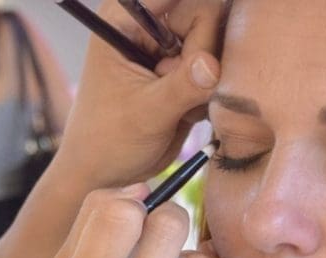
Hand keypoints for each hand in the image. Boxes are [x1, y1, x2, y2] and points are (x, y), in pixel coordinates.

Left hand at [53, 0, 225, 188]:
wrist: (106, 172)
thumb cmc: (108, 140)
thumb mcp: (144, 114)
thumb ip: (180, 87)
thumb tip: (211, 64)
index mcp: (125, 20)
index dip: (195, 17)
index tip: (190, 58)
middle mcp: (150, 26)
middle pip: (205, 15)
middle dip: (202, 52)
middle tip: (179, 86)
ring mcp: (170, 48)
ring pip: (217, 44)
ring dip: (208, 78)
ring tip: (179, 106)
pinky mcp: (186, 70)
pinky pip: (219, 69)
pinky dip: (210, 93)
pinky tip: (186, 113)